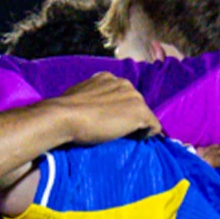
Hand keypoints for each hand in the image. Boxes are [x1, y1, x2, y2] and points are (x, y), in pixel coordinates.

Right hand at [42, 73, 159, 144]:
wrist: (65, 117)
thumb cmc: (65, 111)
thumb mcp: (77, 98)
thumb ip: (88, 99)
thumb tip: (85, 109)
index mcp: (106, 78)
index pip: (120, 93)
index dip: (116, 108)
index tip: (108, 120)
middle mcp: (123, 83)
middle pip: (134, 102)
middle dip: (127, 115)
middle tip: (114, 130)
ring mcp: (134, 96)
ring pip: (144, 114)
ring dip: (136, 125)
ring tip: (124, 136)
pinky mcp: (140, 112)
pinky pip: (154, 126)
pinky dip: (148, 134)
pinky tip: (137, 140)